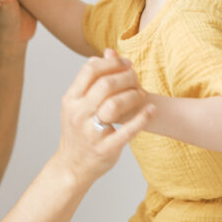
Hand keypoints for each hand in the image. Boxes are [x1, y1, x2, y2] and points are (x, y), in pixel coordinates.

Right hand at [55, 52, 153, 184]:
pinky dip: (142, 118)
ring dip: (134, 95)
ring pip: (115, 104)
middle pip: (105, 84)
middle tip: (136, 79)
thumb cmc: (78, 132)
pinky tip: (150, 110)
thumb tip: (104, 54)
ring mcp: (91, 133)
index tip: (126, 64)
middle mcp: (78, 115)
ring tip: (141, 95)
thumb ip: (90, 81)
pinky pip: (127, 131)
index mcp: (70, 100)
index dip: (111, 62)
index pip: (90, 70)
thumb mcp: (77, 105)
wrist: (72, 167)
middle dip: (126, 77)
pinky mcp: (105, 149)